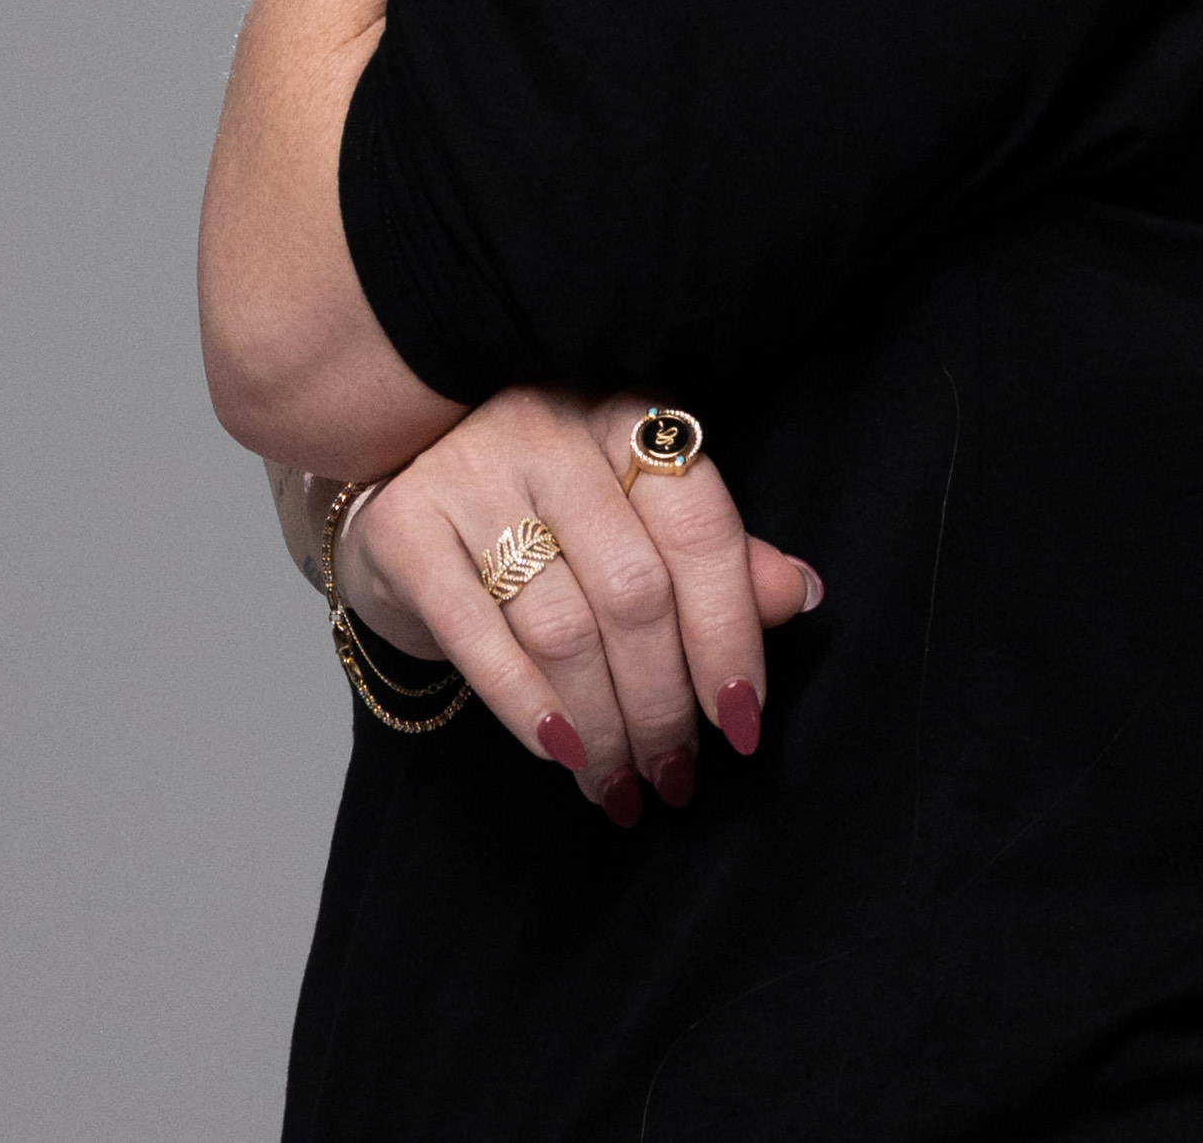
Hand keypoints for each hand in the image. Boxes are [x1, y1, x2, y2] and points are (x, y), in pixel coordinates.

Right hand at [339, 390, 820, 823]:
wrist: (400, 489)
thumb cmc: (541, 513)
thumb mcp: (633, 517)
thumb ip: (713, 555)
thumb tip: (802, 594)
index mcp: (627, 418)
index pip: (700, 528)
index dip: (730, 634)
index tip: (742, 723)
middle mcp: (552, 430)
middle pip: (634, 590)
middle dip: (664, 703)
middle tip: (676, 775)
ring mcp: (472, 472)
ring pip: (562, 627)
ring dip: (603, 725)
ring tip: (622, 783)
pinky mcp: (405, 527)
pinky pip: (478, 639)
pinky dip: (528, 709)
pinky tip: (562, 753)